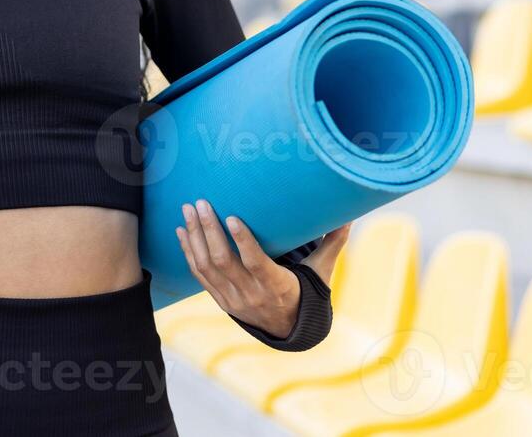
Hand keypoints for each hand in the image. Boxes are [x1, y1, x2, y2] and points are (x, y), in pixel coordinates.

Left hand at [175, 201, 350, 338]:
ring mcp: (232, 299)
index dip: (243, 241)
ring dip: (195, 237)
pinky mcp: (220, 299)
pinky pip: (199, 275)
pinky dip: (188, 252)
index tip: (232, 217)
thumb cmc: (306, 293)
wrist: (287, 329)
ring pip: (208, 267)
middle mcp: (251, 294)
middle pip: (224, 262)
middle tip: (200, 203)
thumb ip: (333, 244)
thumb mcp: (322, 273)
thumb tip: (350, 216)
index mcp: (277, 286)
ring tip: (187, 210)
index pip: (256, 263)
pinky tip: (181, 231)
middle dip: (209, 231)